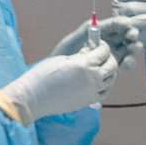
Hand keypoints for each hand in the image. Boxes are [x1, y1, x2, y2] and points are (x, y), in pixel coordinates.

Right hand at [0, 45, 116, 124]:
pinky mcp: (89, 101)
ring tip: (99, 67)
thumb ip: (80, 56)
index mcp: (85, 64)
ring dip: (109, 71)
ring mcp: (92, 92)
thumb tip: (90, 52)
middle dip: (109, 57)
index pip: (104, 51)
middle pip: (112, 66)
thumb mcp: (62, 59)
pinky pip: (105, 92)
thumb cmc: (43, 75)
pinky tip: (98, 81)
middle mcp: (93, 78)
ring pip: (111, 80)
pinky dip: (105, 85)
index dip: (102, 45)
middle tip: (101, 54)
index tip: (98, 43)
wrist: (33, 97)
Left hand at [54, 17, 140, 68]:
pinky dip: (129, 64)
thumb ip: (95, 28)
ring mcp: (112, 55)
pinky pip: (126, 64)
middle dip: (133, 37)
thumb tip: (116, 22)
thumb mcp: (79, 36)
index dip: (127, 25)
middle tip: (132, 40)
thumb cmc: (65, 53)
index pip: (119, 24)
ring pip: (130, 51)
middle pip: (128, 36)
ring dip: (133, 52)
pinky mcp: (113, 67)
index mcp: (102, 30)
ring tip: (129, 54)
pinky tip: (124, 66)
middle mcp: (109, 41)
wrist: (58, 75)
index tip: (129, 28)